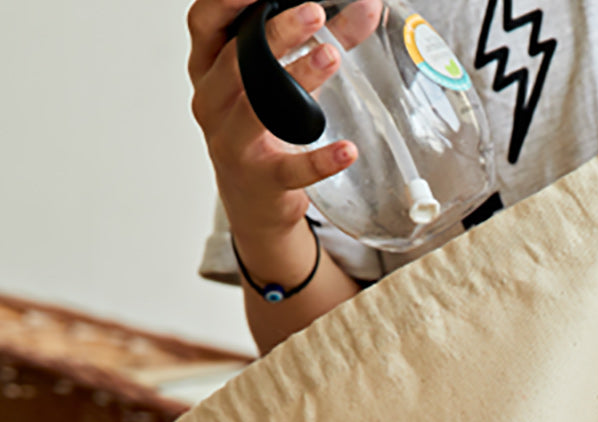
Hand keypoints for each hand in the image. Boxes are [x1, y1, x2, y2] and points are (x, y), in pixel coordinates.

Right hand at [186, 0, 377, 242]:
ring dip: (296, 79)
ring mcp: (232, 143)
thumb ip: (324, 41)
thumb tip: (368, 6)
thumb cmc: (262, 130)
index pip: (204, 23)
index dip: (224, 1)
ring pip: (257, 107)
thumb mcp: (281, 81)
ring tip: (331, 57)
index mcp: (208, 68)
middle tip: (315, 13)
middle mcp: (211, 101)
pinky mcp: (262, 179)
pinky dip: (320, 160)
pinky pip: (290, 168)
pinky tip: (347, 150)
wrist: (254, 200)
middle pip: (236, 59)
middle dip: (276, 33)